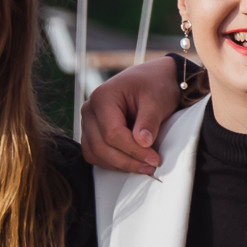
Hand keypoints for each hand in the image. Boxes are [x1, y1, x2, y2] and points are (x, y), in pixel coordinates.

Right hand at [79, 59, 183, 174]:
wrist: (154, 79)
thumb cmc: (155, 85)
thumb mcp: (157, 100)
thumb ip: (149, 121)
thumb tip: (142, 142)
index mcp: (103, 97)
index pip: (112, 133)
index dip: (133, 150)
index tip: (154, 159)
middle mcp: (90, 109)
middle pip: (101, 146)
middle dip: (127, 161)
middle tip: (151, 166)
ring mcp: (88, 121)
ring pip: (95, 153)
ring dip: (119, 165)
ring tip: (144, 166)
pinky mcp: (92, 132)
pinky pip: (96, 154)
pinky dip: (113, 162)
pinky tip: (133, 162)